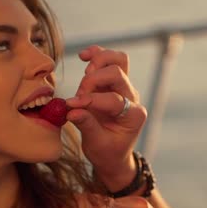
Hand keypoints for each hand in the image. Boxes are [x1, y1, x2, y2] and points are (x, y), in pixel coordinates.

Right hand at [66, 45, 146, 190]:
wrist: (112, 153)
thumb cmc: (107, 151)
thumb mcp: (96, 144)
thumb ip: (86, 125)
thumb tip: (71, 109)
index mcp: (134, 115)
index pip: (114, 100)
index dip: (91, 100)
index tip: (72, 106)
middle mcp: (133, 98)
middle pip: (117, 73)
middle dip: (93, 81)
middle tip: (79, 96)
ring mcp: (124, 88)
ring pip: (118, 60)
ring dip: (97, 63)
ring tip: (84, 78)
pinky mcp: (113, 82)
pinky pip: (110, 60)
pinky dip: (96, 54)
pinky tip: (83, 56)